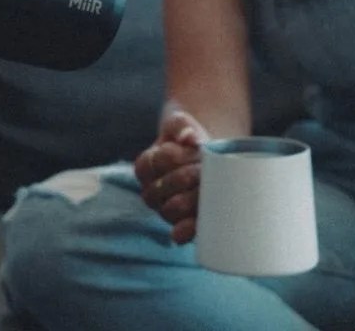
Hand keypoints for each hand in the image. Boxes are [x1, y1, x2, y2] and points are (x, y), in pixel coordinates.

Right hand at [133, 108, 207, 243]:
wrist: (208, 159)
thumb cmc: (191, 140)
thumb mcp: (182, 124)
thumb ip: (182, 126)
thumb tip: (191, 138)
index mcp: (145, 166)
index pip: (154, 162)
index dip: (176, 156)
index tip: (195, 147)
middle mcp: (150, 191)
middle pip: (163, 187)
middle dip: (187, 176)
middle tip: (205, 168)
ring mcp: (166, 210)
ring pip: (171, 209)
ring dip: (191, 199)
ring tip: (209, 186)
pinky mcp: (184, 224)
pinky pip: (183, 231)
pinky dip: (190, 230)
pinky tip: (201, 225)